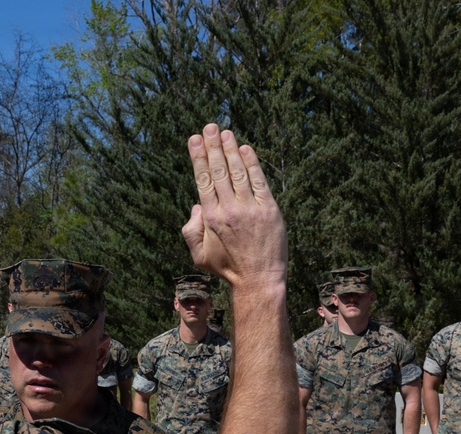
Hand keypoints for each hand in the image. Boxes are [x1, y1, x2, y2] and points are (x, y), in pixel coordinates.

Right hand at [183, 124, 286, 288]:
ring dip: (231, 150)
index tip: (194, 140)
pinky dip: (252, 163)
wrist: (258, 279)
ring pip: (238, 172)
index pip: (203, 180)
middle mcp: (229, 209)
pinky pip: (259, 181)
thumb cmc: (227, 268)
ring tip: (225, 132)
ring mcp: (250, 208)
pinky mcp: (269, 209)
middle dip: (212, 147)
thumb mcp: (199, 256)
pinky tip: (246, 149)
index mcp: (211, 218)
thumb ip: (190, 231)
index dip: (199, 158)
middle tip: (209, 127)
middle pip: (219, 170)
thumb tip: (196, 206)